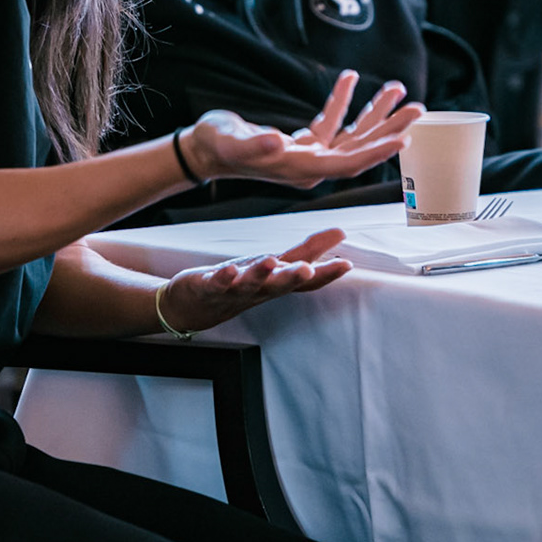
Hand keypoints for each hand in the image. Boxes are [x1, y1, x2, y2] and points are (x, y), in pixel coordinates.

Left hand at [157, 228, 352, 333]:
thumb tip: (340, 233)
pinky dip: (224, 277)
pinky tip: (230, 269)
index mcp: (277, 283)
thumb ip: (308, 251)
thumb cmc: (241, 284)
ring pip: (250, 284)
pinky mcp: (209, 287)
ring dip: (261, 274)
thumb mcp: (277, 265)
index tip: (346, 264)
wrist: (194, 307)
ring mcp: (234, 291)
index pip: (305, 282)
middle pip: (280, 285)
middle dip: (295, 277)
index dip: (326, 274)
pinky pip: (217, 284)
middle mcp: (259, 290)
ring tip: (271, 261)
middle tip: (310, 270)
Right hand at [184, 70, 421, 190]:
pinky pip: (330, 122)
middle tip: (418, 107)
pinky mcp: (300, 143)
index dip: (376, 151)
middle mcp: (311, 166)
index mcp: (301, 170)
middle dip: (388, 128)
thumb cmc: (215, 146)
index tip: (403, 137)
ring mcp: (307, 155)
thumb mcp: (231, 143)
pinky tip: (350, 79)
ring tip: (397, 89)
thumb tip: (276, 141)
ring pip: (350, 135)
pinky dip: (341, 101)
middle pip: (359, 149)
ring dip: (373, 113)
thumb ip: (253, 144)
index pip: (348, 163)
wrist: (202, 149)